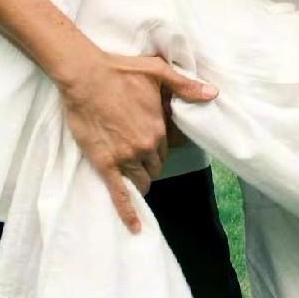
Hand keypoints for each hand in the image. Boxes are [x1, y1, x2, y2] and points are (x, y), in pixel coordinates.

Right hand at [56, 43, 216, 231]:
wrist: (85, 76)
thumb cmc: (120, 70)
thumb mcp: (158, 71)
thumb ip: (186, 86)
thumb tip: (213, 94)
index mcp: (159, 127)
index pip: (166, 148)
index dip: (159, 146)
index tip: (150, 141)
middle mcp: (145, 146)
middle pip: (155, 166)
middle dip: (150, 163)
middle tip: (139, 155)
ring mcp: (125, 157)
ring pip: (141, 181)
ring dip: (140, 180)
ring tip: (135, 177)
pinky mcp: (105, 164)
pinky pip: (119, 194)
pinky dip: (128, 212)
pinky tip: (135, 226)